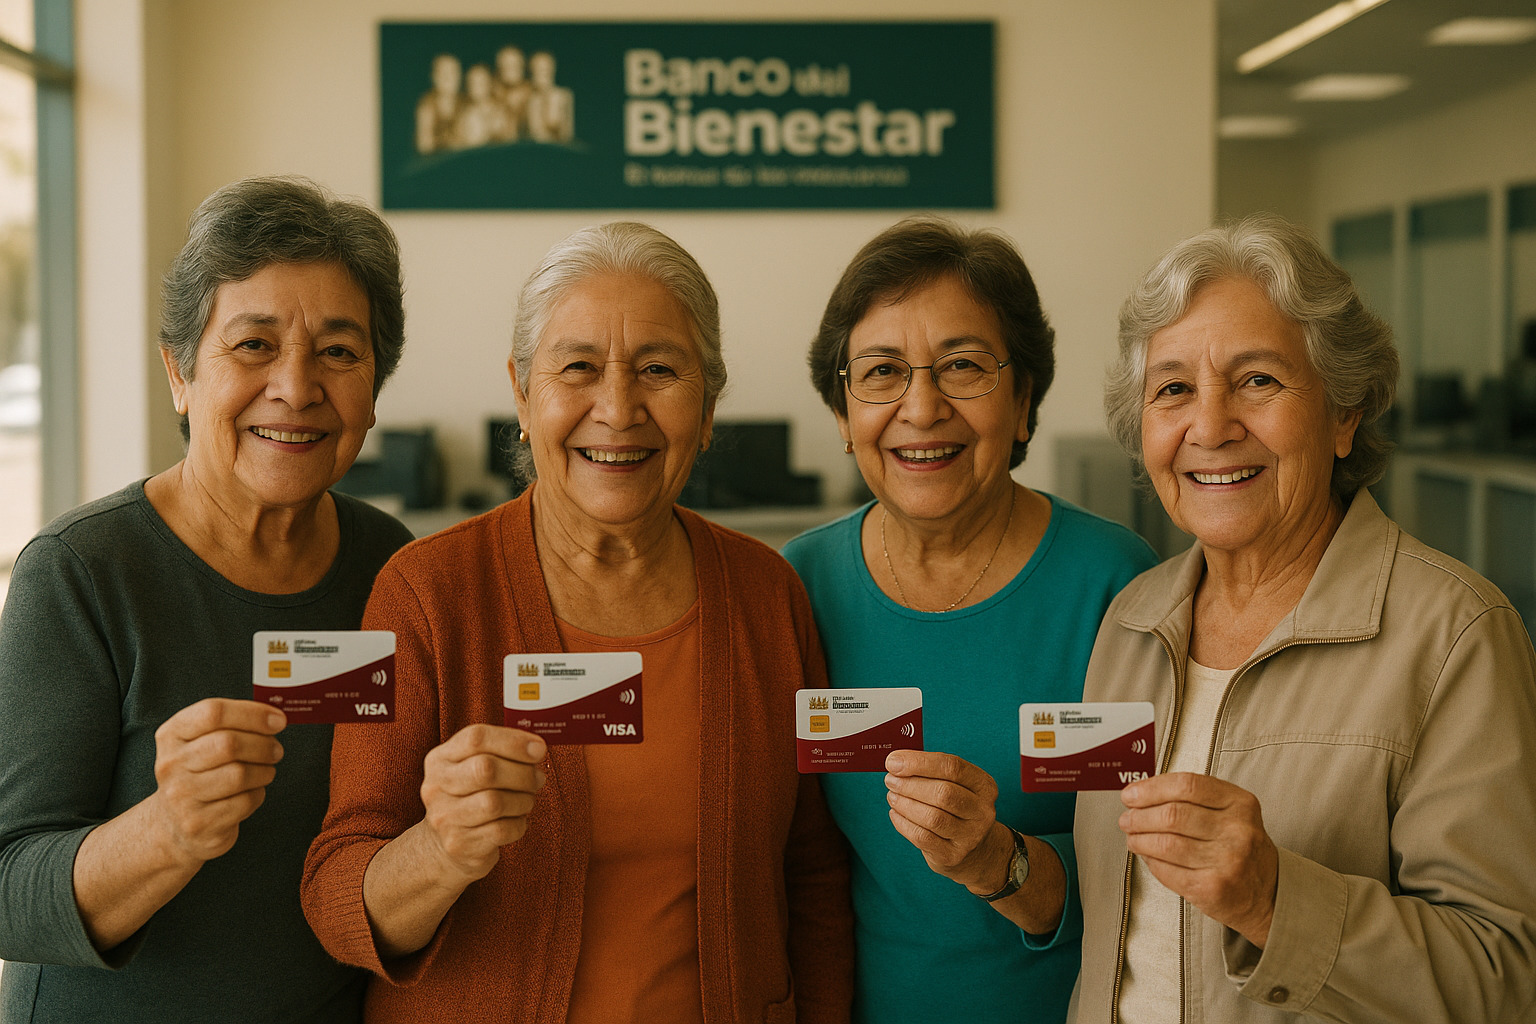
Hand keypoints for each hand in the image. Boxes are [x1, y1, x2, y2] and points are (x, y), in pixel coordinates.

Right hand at [149, 698, 285, 863]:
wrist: (175, 825)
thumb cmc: (199, 774)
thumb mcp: (201, 742)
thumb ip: (231, 724)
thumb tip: (275, 717)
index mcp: (172, 735)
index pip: (213, 712)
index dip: (252, 713)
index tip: (278, 720)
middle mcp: (171, 764)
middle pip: (228, 744)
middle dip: (263, 745)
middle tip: (276, 750)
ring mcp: (181, 797)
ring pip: (239, 774)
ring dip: (264, 771)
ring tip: (266, 771)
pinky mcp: (198, 823)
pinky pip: (244, 802)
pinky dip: (257, 794)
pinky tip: (252, 792)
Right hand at [419, 724, 546, 882]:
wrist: (442, 847)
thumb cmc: (470, 798)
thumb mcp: (473, 768)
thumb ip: (501, 753)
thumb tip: (536, 749)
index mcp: (440, 759)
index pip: (476, 738)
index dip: (513, 741)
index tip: (540, 748)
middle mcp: (436, 786)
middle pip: (485, 768)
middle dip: (522, 773)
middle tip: (537, 778)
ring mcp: (445, 818)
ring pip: (495, 802)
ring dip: (523, 800)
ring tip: (526, 800)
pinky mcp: (458, 844)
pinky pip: (501, 830)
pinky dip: (519, 823)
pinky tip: (516, 820)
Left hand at [884, 749, 1013, 893]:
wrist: (974, 850)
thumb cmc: (956, 808)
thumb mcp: (954, 784)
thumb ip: (930, 770)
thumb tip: (895, 762)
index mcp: (984, 786)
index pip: (952, 767)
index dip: (919, 762)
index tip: (893, 761)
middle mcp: (982, 811)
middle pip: (943, 793)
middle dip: (910, 784)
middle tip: (890, 780)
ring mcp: (970, 836)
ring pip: (932, 817)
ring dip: (905, 804)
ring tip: (892, 796)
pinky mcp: (952, 856)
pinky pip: (922, 837)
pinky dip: (903, 823)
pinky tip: (895, 813)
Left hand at [1119, 772, 1278, 946]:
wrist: (1269, 893)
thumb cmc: (1240, 847)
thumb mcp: (1232, 813)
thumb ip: (1194, 799)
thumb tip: (1141, 794)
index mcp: (1241, 803)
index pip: (1187, 785)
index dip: (1151, 788)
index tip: (1132, 794)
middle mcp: (1238, 830)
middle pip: (1172, 814)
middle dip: (1139, 816)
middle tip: (1127, 818)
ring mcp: (1227, 860)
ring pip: (1165, 843)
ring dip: (1139, 838)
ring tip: (1132, 837)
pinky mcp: (1213, 887)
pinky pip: (1167, 870)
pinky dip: (1150, 860)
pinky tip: (1147, 855)